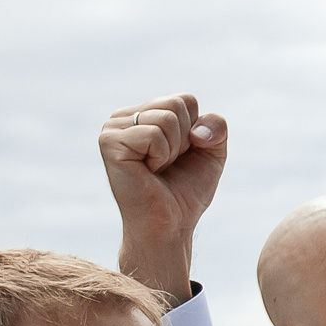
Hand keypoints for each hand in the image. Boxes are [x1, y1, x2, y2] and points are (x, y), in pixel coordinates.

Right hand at [99, 93, 227, 303]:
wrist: (170, 225)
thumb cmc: (185, 191)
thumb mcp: (211, 153)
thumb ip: (216, 127)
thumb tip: (197, 130)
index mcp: (144, 113)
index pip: (185, 100)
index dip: (195, 132)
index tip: (181, 156)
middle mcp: (124, 116)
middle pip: (177, 105)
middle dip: (184, 140)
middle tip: (167, 165)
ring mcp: (113, 128)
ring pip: (167, 119)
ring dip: (173, 151)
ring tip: (157, 169)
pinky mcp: (110, 142)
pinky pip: (154, 134)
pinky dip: (161, 157)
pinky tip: (147, 172)